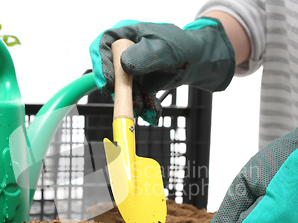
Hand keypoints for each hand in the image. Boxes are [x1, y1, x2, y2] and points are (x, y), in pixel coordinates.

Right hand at [90, 17, 234, 124]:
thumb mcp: (164, 48)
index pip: (103, 46)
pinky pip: (134, 97)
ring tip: (148, 110)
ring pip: (122, 89)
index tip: (107, 83)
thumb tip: (124, 64)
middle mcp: (124, 51)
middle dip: (118, 90)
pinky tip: (153, 112)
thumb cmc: (182, 46)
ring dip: (133, 102)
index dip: (101, 65)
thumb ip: (145, 55)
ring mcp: (130, 69)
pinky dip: (143, 107)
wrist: (196, 61)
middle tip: (127, 102)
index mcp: (126, 33)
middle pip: (109, 71)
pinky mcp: (137, 83)